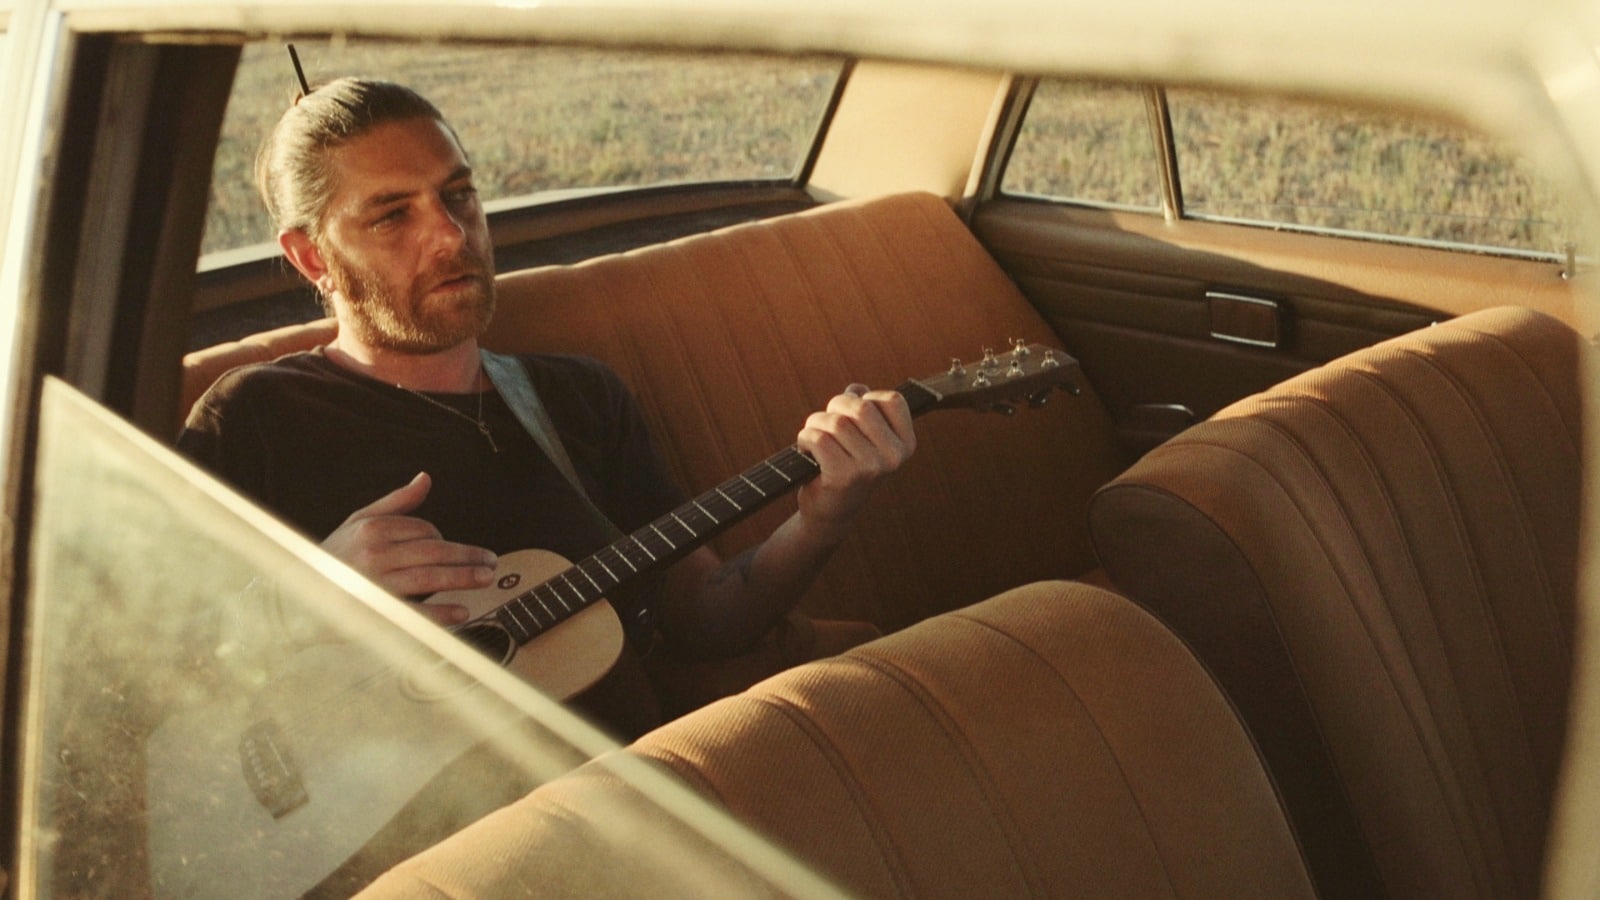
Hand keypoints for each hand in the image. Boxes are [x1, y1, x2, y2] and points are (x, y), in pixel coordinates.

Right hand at [320, 472, 493, 624]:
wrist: (297, 597)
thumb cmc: (332, 557)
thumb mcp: (358, 521)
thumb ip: (396, 502)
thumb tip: (426, 478)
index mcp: (373, 528)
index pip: (424, 530)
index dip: (445, 539)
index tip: (456, 550)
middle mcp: (375, 553)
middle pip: (434, 551)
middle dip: (468, 556)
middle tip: (491, 562)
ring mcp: (375, 583)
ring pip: (430, 577)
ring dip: (463, 578)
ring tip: (485, 579)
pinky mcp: (376, 611)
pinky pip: (415, 612)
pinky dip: (440, 613)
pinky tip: (461, 612)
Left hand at [794, 384, 915, 540]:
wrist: (833, 512)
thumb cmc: (848, 466)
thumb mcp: (866, 437)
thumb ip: (865, 408)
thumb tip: (856, 390)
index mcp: (906, 444)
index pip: (892, 400)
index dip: (867, 399)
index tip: (854, 416)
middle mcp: (894, 457)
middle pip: (859, 406)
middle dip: (835, 407)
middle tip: (826, 423)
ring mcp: (871, 467)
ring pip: (835, 422)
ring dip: (815, 424)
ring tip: (815, 439)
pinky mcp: (844, 476)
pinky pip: (818, 438)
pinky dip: (805, 439)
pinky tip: (807, 451)